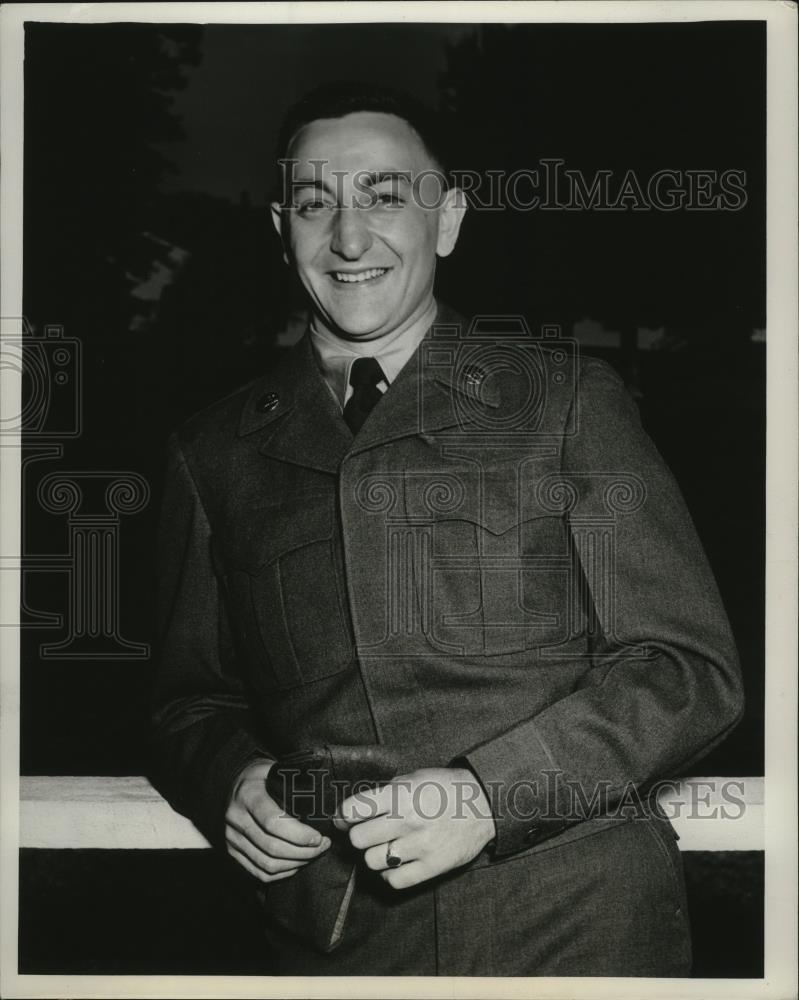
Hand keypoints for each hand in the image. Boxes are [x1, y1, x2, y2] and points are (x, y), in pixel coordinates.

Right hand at [225, 759, 330, 883]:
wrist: (231, 785)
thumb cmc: (260, 777)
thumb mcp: (273, 769)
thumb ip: (293, 780)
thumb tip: (323, 793)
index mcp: (248, 795)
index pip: (273, 822)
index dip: (299, 834)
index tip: (319, 837)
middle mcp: (236, 819)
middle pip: (272, 847)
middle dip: (303, 852)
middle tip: (323, 846)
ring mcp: (232, 838)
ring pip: (266, 863)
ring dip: (295, 864)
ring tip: (314, 854)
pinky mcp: (232, 851)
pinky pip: (258, 872)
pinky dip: (281, 873)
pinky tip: (297, 865)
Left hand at [334, 767, 495, 889]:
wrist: (484, 803)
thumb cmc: (444, 788)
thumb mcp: (413, 778)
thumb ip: (385, 793)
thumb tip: (352, 810)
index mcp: (401, 794)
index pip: (354, 809)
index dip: (343, 815)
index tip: (344, 818)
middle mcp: (408, 821)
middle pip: (358, 839)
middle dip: (359, 835)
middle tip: (369, 832)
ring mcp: (420, 846)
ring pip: (372, 862)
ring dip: (374, 855)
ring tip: (385, 846)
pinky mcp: (432, 867)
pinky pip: (394, 880)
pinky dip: (389, 874)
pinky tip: (396, 863)